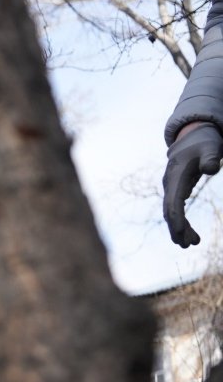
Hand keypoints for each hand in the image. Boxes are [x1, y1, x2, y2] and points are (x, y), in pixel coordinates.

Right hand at [163, 121, 220, 247]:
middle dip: (177, 229)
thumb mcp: (211, 147)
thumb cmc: (204, 142)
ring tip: (193, 243)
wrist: (193, 136)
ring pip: (171, 213)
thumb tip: (211, 170)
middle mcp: (169, 184)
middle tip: (188, 245)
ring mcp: (171, 188)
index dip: (177, 220)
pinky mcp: (176, 190)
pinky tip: (190, 233)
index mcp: (176, 176)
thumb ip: (212, 157)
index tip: (182, 236)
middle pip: (169, 211)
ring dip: (179, 229)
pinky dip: (181, 222)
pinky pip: (176, 209)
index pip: (173, 203)